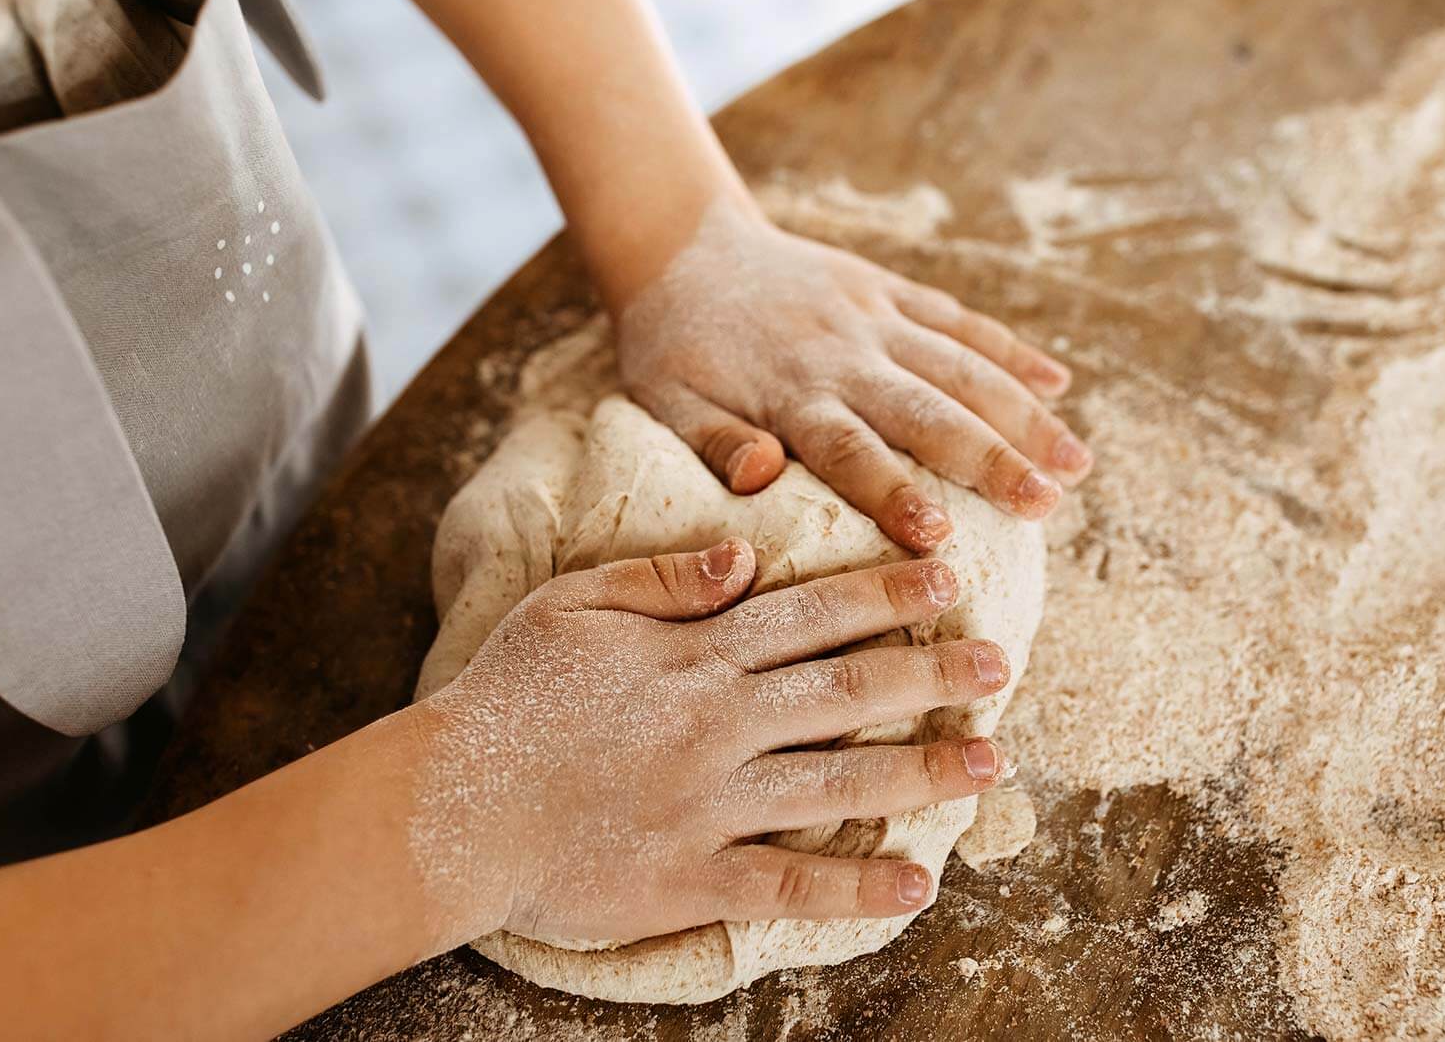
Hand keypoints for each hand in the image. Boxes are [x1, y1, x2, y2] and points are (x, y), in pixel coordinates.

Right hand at [413, 538, 1010, 944]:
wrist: (443, 808)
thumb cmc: (502, 699)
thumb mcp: (568, 605)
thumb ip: (659, 578)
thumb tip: (745, 558)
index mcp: (691, 654)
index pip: (810, 615)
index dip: (886, 595)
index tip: (949, 581)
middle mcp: (716, 723)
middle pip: (846, 692)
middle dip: (932, 675)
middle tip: (1001, 663)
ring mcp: (709, 804)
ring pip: (838, 783)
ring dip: (921, 772)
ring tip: (989, 761)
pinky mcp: (690, 878)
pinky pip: (789, 885)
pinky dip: (855, 887)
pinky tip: (916, 883)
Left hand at [612, 203, 1091, 552]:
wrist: (684, 246)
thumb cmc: (674, 347)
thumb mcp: (664, 401)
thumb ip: (711, 441)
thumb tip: (761, 476)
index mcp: (787, 393)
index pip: (847, 448)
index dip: (893, 491)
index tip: (938, 537)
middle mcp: (844, 353)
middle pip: (928, 410)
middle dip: (992, 458)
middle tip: (1046, 504)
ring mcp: (874, 317)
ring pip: (962, 366)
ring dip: (1024, 413)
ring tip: (1077, 465)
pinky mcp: (889, 291)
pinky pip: (959, 321)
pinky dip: (1011, 351)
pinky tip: (1060, 386)